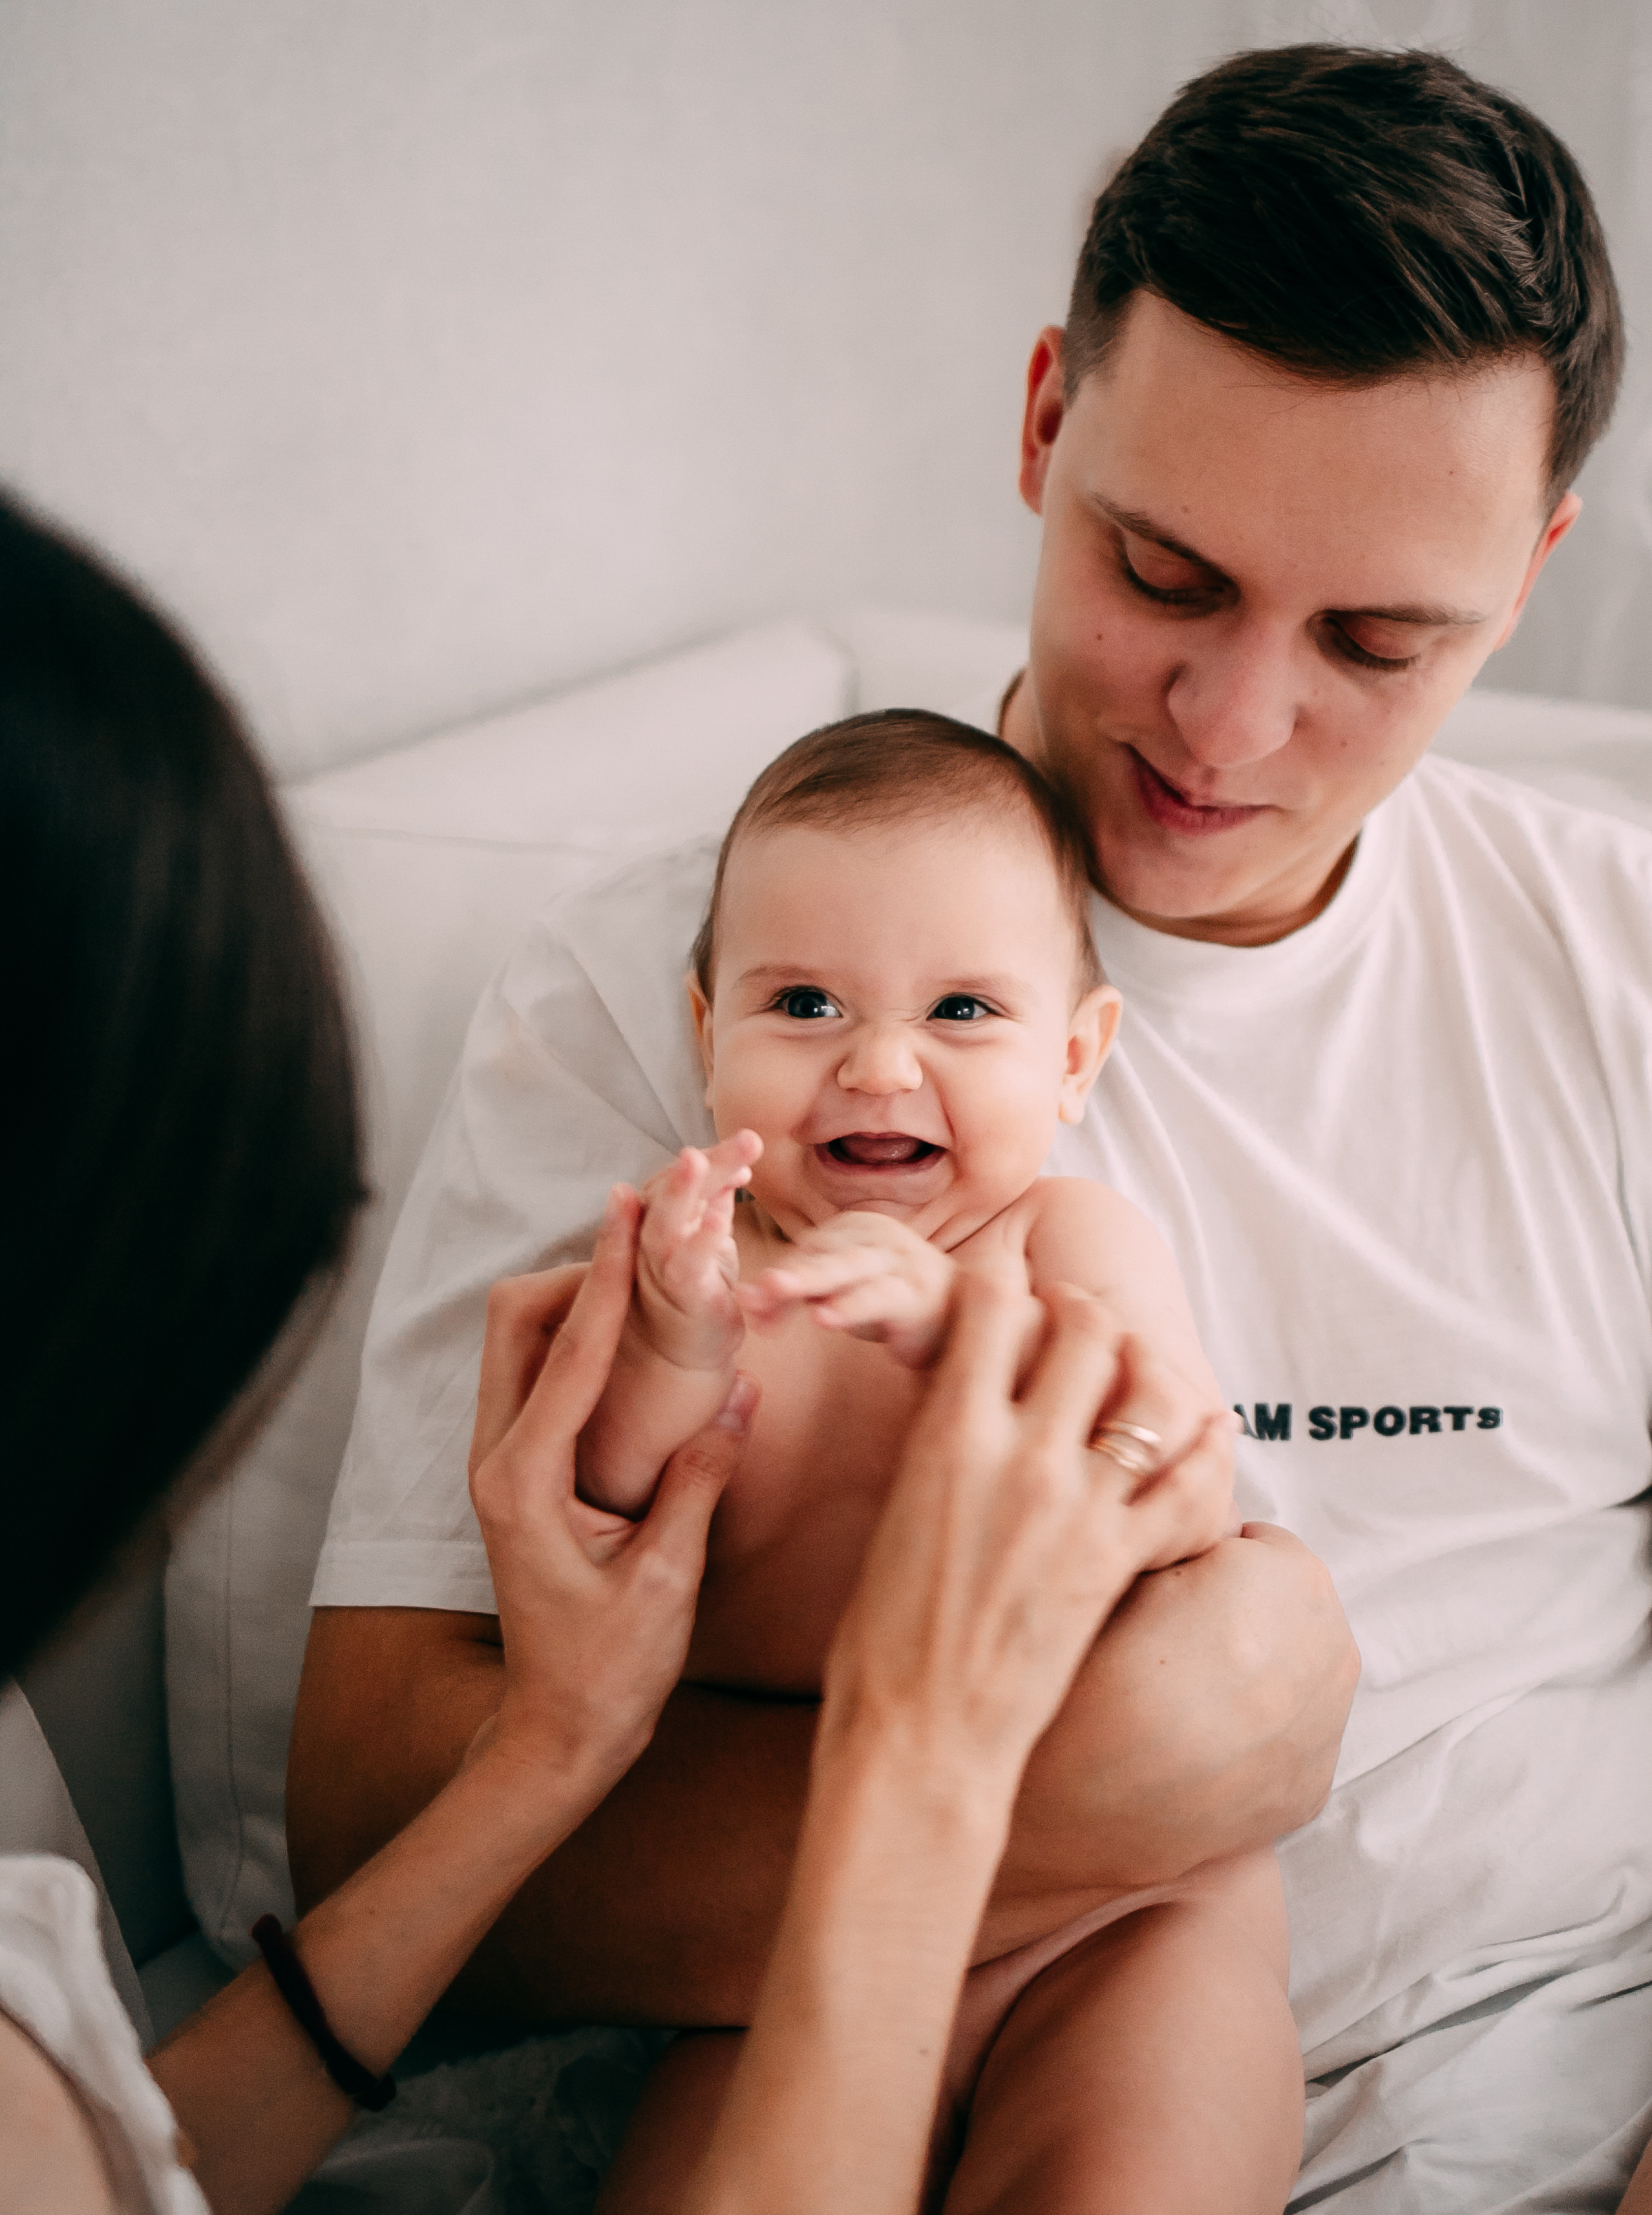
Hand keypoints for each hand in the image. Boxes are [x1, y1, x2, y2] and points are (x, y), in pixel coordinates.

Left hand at [467, 1186, 758, 1790]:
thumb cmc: (610, 1671)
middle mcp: (497, 1459)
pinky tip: (635, 1335)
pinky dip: (581, 1340)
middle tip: (647, 1236)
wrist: (557, 1730)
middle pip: (517, 1322)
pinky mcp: (519, 1471)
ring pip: (522, 1343)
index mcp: (524, 1480)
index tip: (631, 1209)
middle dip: (580, 1270)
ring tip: (648, 1272)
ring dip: (580, 1301)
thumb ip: (699, 1481)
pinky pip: (539, 1377)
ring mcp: (500, 1463)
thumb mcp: (666, 1581)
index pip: (571, 1351)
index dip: (606, 1274)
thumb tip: (741, 1389)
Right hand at [632, 1130, 762, 1369]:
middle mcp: (652, 1236)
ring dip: (681, 1189)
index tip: (752, 1144)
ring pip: (665, 1221)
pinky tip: (718, 1220)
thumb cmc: (694, 1288)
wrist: (681, 1350)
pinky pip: (685, 1265)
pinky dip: (699, 1241)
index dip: (715, 1159)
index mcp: (662, 1216)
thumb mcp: (708, 1238)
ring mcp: (659, 1266)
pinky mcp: (678, 1295)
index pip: (684, 1177)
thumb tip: (736, 1163)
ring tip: (699, 1160)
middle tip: (748, 1137)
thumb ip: (715, 1201)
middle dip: (704, 1163)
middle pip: (671, 1189)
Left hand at [738, 1210, 955, 1367]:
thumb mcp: (841, 1294)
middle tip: (749, 1289)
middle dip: (784, 1270)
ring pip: (848, 1269)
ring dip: (809, 1279)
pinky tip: (825, 1317)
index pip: (807, 1250)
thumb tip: (747, 1302)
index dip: (776, 1278)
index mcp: (858, 1228)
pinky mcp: (918, 1294)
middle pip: (823, 1254)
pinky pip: (881, 1297)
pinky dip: (851, 1306)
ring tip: (773, 1289)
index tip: (748, 1306)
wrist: (960, 1317)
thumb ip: (799, 1294)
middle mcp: (879, 1237)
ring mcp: (902, 1262)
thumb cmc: (893, 1301)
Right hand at [822, 1269, 1235, 1788]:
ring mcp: (1081, 1509)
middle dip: (1087, 1310)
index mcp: (949, 1434)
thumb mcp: (898, 1505)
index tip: (1010, 1283)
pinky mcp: (1119, 1561)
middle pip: (1087, 1333)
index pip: (993, 1307)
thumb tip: (973, 1394)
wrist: (919, 1732)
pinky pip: (1190, 1486)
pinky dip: (1207, 1450)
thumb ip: (945, 1439)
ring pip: (1151, 1396)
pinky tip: (1209, 1432)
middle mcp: (1024, 1457)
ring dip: (1150, 1368)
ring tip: (1140, 1367)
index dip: (1003, 1281)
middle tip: (1084, 1318)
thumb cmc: (883, 1630)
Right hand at [995, 1520, 1358, 1908]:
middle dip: (1238, 1610)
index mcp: (1283, 1577)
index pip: (1253, 1539)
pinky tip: (1194, 1741)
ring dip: (1254, 1666)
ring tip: (1174, 1692)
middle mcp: (1326, 1650)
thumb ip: (1176, 1515)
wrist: (1062, 1816)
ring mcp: (1325, 1728)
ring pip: (1298, 1665)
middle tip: (1158, 1642)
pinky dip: (1256, 1728)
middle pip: (1289, 1601)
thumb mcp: (1116, 1562)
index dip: (1195, 1559)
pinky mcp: (1310, 1790)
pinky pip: (1293, 1730)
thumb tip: (1205, 1496)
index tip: (1151, 1593)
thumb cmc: (1077, 1677)